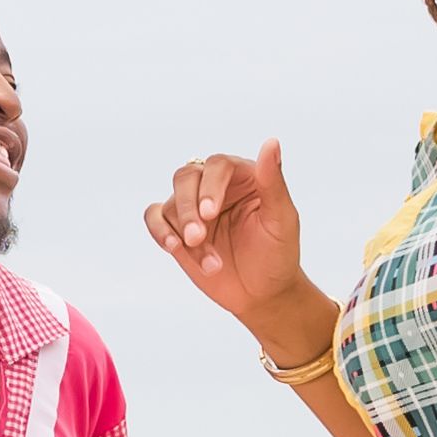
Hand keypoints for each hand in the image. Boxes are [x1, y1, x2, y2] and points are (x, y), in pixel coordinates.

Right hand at [144, 143, 313, 324]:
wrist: (262, 294)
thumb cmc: (277, 254)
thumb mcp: (281, 219)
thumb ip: (273, 182)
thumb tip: (272, 142)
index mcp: (243, 176)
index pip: (217, 165)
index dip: (210, 186)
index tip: (209, 214)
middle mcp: (214, 186)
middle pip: (186, 177)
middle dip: (187, 208)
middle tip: (196, 237)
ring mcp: (192, 207)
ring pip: (171, 203)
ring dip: (182, 232)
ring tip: (209, 263)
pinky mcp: (176, 228)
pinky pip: (155, 217)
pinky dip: (159, 230)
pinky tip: (172, 247)